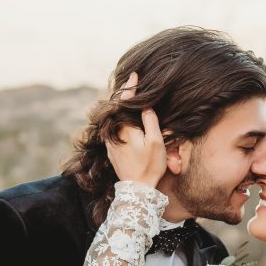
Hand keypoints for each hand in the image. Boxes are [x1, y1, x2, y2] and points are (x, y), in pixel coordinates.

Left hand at [105, 72, 167, 187]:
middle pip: (117, 109)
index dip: (131, 87)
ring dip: (121, 110)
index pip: (126, 102)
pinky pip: (114, 131)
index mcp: (124, 128)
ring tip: (129, 99)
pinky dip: (119, 122)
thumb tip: (145, 105)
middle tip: (131, 83)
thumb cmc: (149, 167)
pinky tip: (126, 120)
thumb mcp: (156, 142)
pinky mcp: (111, 151)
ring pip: (114, 120)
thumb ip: (150, 121)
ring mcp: (110, 143)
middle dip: (124, 97)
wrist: (137, 191)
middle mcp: (113, 134)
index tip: (135, 75)